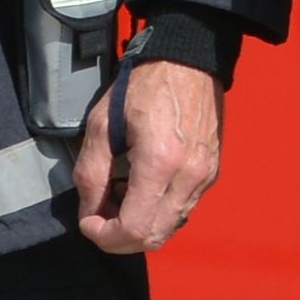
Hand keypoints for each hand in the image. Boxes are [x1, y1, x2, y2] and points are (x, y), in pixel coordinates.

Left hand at [72, 56, 224, 254]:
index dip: (104, 236)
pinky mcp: (211, 174)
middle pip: (153, 237)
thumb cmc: (144, 85)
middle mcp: (189, 175)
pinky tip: (141, 186)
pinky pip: (182, 210)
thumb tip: (90, 211)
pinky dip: (157, 212)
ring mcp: (204, 177)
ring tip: (119, 195)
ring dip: (139, 225)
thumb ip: (91, 173)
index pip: (133, 228)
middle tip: (99, 215)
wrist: (187, 61)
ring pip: (169, 228)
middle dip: (119, 238)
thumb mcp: (102, 123)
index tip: (88, 221)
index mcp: (160, 161)